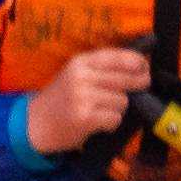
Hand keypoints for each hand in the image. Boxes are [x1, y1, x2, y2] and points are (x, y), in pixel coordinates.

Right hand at [22, 45, 150, 155]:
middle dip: (137, 85)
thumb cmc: (62, 99)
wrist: (35, 123)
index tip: (145, 67)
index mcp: (81, 62)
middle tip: (141, 87)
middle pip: (126, 79)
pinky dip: (111, 123)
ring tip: (103, 111)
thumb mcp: (76, 74)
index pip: (116, 57)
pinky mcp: (85, 117)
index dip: (137, 62)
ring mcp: (82, 97)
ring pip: (122, 101)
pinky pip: (114, 118)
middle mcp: (81, 76)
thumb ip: (102, 69)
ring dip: (118, 109)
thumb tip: (140, 67)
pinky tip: (99, 123)